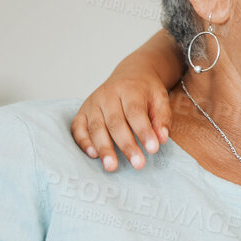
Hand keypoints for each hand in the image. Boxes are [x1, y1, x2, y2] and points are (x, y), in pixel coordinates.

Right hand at [71, 56, 172, 171]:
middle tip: (138, 164)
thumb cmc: (145, 91)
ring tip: (112, 167)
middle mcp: (107, 95)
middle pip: (115, 123)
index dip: (143, 131)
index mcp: (129, 89)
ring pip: (96, 127)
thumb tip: (162, 139)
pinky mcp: (82, 111)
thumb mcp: (160, 98)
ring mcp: (92, 103)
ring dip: (104, 148)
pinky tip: (93, 155)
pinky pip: (78, 128)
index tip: (153, 150)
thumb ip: (162, 118)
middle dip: (126, 145)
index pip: (135, 113)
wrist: (130, 74)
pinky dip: (83, 142)